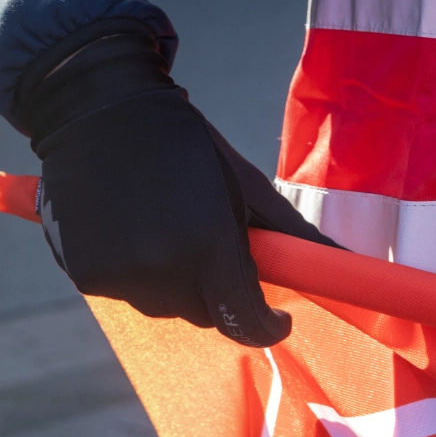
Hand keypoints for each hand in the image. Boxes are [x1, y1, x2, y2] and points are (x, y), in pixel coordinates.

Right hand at [26, 34, 338, 345]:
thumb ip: (297, 236)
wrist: (100, 109)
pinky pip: (130, 292)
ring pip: (168, 306)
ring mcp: (120, 275)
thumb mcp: (250, 186)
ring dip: (179, 282)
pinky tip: (135, 229)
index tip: (277, 318)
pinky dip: (139, 273)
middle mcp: (162, 268)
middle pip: (208, 315)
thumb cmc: (189, 146)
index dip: (267, 326)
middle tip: (215, 246)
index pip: (245, 321)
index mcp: (209, 245)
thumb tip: (348, 266)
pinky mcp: (87, 274)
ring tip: (170, 228)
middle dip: (221, 292)